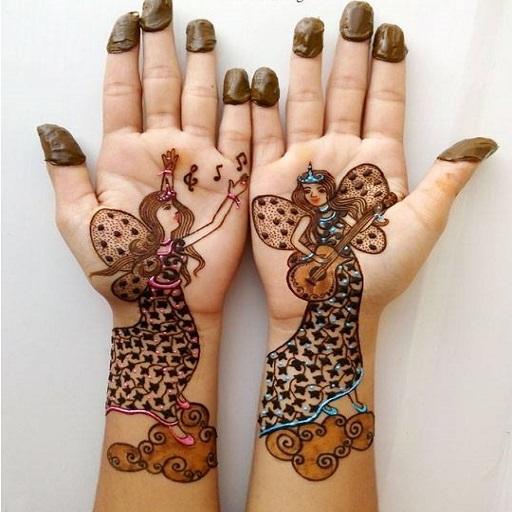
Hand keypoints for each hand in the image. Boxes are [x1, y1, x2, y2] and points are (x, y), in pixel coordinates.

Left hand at [37, 9, 251, 318]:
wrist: (165, 302)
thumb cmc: (120, 268)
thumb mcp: (79, 222)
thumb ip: (68, 172)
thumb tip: (51, 129)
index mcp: (123, 156)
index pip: (122, 92)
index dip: (122, 57)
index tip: (124, 22)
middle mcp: (163, 151)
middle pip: (162, 86)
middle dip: (162, 46)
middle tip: (162, 7)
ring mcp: (199, 162)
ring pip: (202, 102)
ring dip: (204, 67)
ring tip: (204, 31)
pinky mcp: (231, 180)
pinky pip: (241, 135)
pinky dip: (246, 108)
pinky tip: (249, 80)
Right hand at [249, 10, 496, 321]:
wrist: (327, 305)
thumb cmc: (378, 272)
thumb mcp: (422, 224)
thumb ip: (445, 179)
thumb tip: (481, 145)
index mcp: (378, 164)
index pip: (385, 103)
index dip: (389, 68)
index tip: (393, 32)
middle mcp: (340, 158)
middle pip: (345, 93)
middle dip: (349, 53)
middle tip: (354, 13)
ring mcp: (302, 166)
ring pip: (303, 105)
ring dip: (304, 69)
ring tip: (307, 32)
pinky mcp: (268, 181)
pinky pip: (261, 135)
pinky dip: (258, 107)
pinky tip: (257, 79)